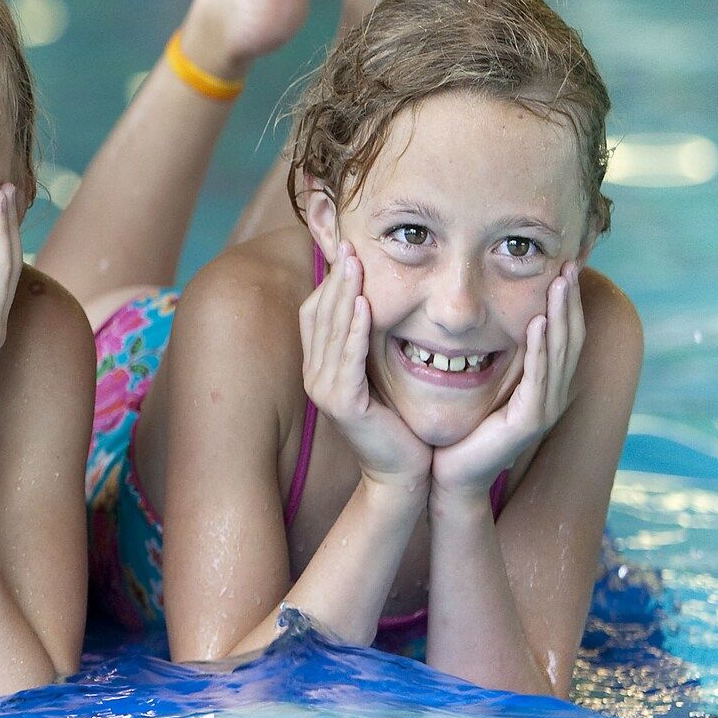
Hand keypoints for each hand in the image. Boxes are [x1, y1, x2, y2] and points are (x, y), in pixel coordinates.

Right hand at [299, 242, 429, 492]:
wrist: (403, 472)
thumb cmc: (397, 421)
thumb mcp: (377, 373)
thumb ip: (367, 342)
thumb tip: (373, 299)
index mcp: (319, 366)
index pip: (316, 312)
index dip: (329, 280)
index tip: (346, 248)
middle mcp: (314, 376)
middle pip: (318, 314)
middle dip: (335, 278)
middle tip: (349, 245)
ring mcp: (324, 390)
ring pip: (331, 331)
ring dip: (343, 294)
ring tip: (355, 264)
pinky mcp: (342, 404)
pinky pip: (346, 358)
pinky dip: (353, 329)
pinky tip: (364, 305)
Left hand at [433, 264, 584, 496]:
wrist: (449, 474)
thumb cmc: (460, 427)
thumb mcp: (480, 381)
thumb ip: (493, 354)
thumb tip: (490, 315)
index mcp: (543, 384)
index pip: (562, 335)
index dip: (566, 302)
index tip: (565, 266)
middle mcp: (551, 394)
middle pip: (570, 338)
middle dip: (570, 300)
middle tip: (571, 264)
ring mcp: (544, 409)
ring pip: (560, 354)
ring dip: (561, 316)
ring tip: (560, 284)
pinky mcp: (529, 422)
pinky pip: (539, 378)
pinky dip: (541, 350)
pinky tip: (540, 323)